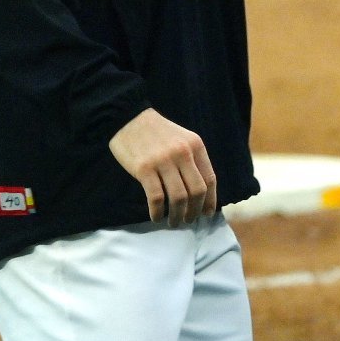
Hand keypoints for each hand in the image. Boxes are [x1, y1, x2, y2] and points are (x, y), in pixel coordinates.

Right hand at [108, 107, 217, 226]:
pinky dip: (157, 212)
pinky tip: (156, 216)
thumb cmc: (157, 132)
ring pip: (178, 197)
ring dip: (177, 215)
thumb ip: (192, 160)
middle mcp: (183, 153)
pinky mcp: (144, 169)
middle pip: (197, 191)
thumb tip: (201, 191)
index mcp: (196, 146)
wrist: (128, 118)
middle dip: (194, 211)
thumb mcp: (182, 139)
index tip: (207, 214)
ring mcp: (164, 161)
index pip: (210, 179)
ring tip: (173, 222)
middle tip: (188, 221)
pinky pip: (156, 197)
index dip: (210, 200)